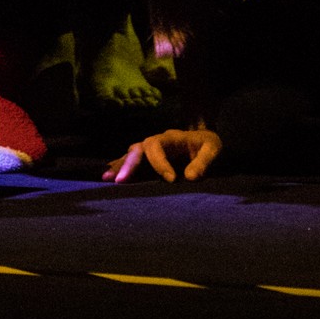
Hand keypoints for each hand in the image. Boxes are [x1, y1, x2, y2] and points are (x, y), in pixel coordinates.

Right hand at [104, 127, 222, 184]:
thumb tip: (190, 178)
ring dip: (120, 166)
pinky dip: (120, 168)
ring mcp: (150, 151)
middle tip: (121, 181)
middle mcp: (155, 142)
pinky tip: (109, 177)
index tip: (171, 180)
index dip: (160, 162)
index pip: (156, 145)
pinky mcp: (149, 161)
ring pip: (130, 155)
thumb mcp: (212, 148)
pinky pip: (131, 162)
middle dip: (129, 164)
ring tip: (107, 179)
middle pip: (137, 149)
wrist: (203, 140)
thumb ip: (204, 161)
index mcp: (169, 137)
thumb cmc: (207, 144)